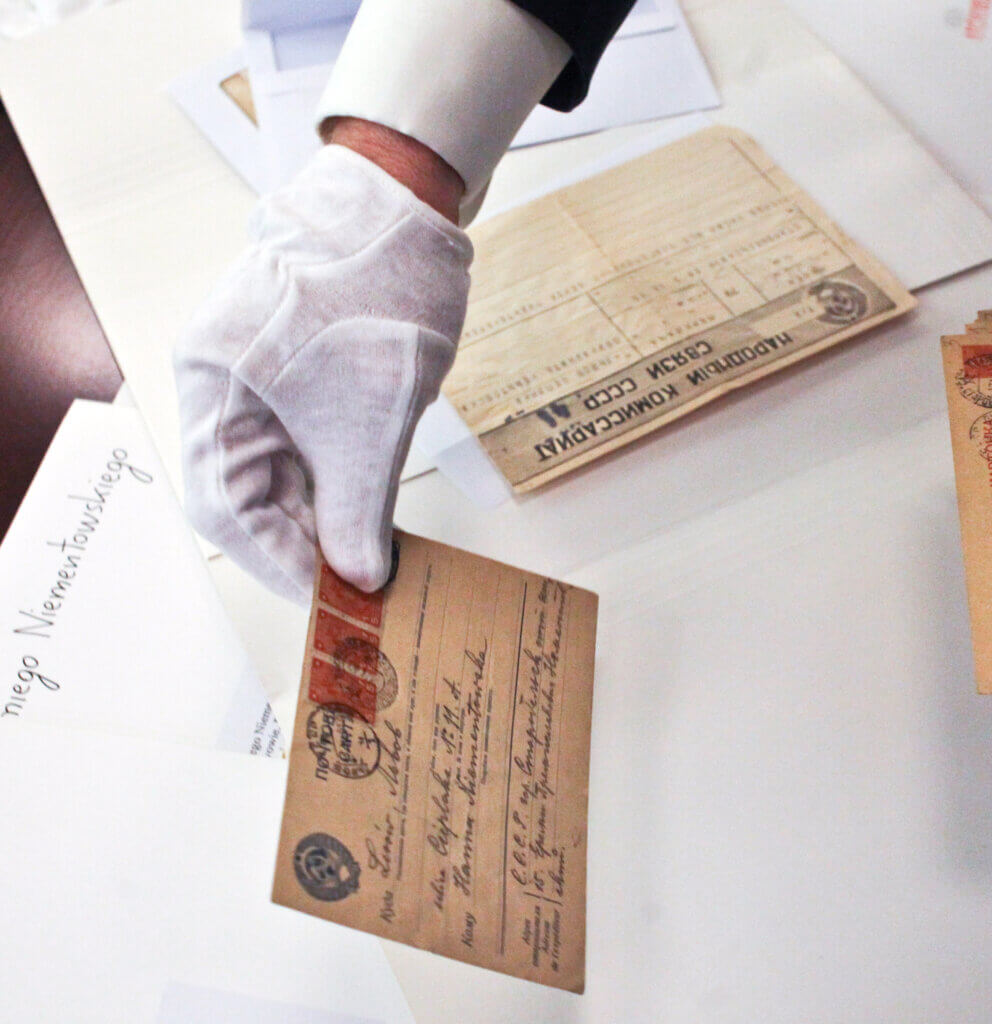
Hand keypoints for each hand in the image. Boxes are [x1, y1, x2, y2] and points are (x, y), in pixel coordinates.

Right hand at [174, 130, 471, 601]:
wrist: (404, 207)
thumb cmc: (378, 286)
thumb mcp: (373, 415)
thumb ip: (360, 504)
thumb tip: (360, 575)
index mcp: (212, 387)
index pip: (225, 505)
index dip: (276, 563)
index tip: (327, 605)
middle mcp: (220, 387)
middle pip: (249, 496)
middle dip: (305, 546)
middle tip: (360, 594)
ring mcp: (256, 379)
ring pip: (280, 476)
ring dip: (325, 521)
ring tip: (375, 563)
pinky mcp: (295, 375)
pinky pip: (305, 448)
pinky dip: (338, 486)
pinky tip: (373, 517)